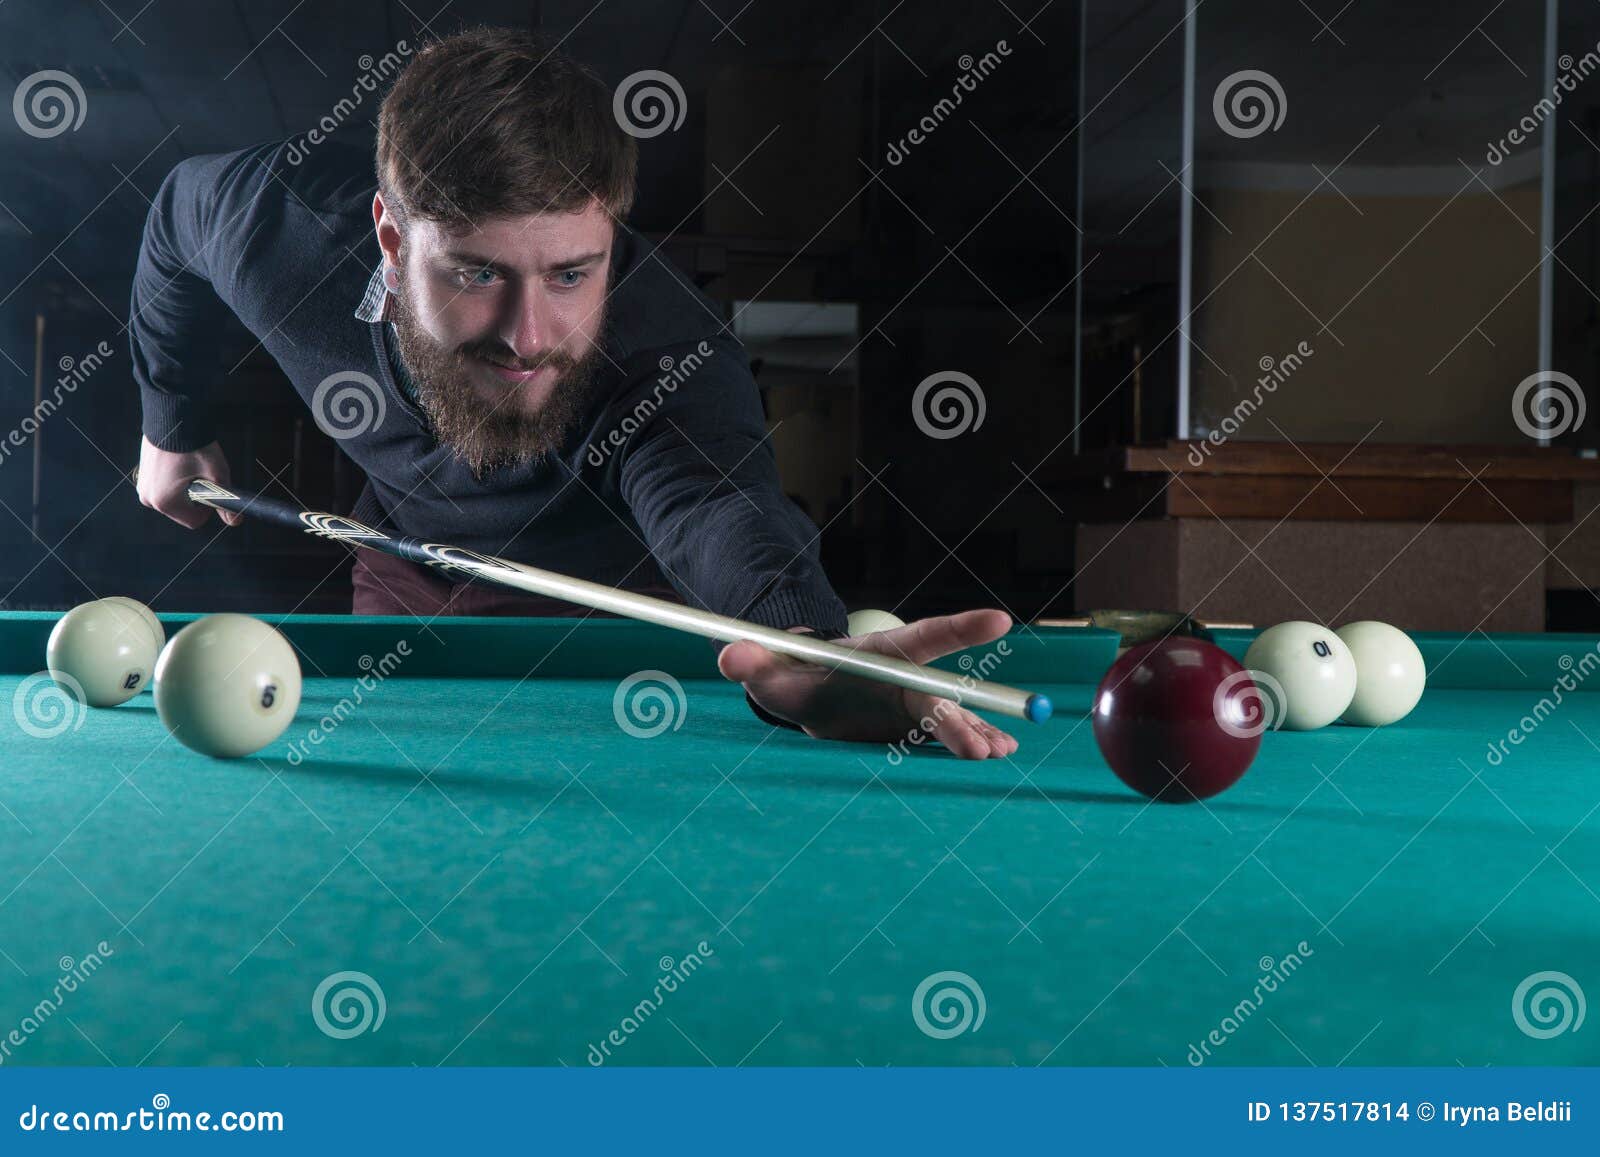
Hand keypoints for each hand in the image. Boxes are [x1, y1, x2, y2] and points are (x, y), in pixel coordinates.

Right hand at [135, 436, 240, 527]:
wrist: (173, 416)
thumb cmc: (194, 445)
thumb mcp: (217, 475)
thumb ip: (225, 501)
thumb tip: (235, 521)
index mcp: (163, 501)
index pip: (194, 521)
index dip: (209, 509)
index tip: (213, 491)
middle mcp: (148, 497)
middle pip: (182, 511)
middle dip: (196, 498)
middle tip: (202, 475)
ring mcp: (142, 485)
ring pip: (174, 500)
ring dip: (185, 490)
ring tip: (190, 467)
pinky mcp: (142, 474)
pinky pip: (163, 487)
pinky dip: (175, 481)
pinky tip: (180, 463)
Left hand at [716, 609, 1018, 759]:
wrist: (806, 695)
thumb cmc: (792, 677)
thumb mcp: (770, 671)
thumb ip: (754, 661)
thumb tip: (729, 654)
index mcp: (881, 652)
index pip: (926, 636)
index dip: (962, 627)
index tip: (1000, 619)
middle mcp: (906, 675)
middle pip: (938, 694)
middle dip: (960, 720)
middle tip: (981, 747)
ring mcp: (914, 703)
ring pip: (951, 716)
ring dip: (977, 732)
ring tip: (1001, 752)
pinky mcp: (914, 728)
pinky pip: (947, 736)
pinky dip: (974, 742)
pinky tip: (998, 752)